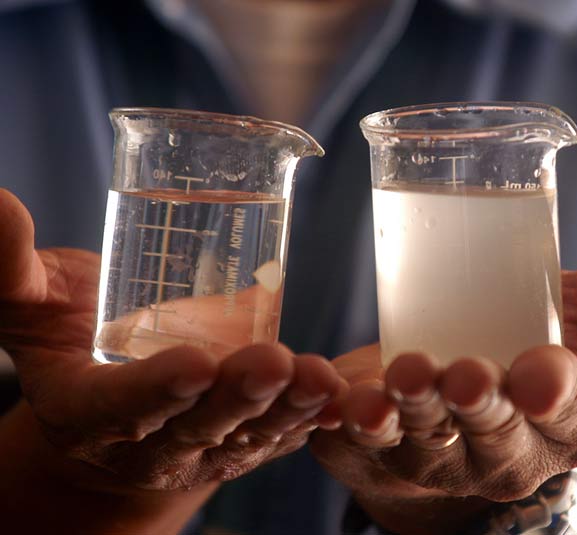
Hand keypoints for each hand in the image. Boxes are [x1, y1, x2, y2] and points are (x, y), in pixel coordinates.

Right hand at [0, 189, 342, 497]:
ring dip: (288, 407)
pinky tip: (336, 396)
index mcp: (92, 413)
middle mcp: (153, 440)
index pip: (121, 409)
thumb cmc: (73, 339)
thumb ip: (13, 267)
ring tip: (319, 378)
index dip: (155, 391)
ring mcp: (204, 443)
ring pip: (249, 431)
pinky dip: (309, 418)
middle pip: (198, 424)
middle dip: (237, 396)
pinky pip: (279, 432)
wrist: (116, 393)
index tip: (193, 363)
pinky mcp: (243, 435)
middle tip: (271, 362)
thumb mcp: (37, 308)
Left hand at [311, 201, 576, 533]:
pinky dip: (338, 419)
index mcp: (562, 419)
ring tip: (387, 391)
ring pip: (416, 441)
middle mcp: (500, 448)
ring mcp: (435, 452)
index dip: (555, 395)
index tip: (540, 374)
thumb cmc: (544, 350)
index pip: (566, 412)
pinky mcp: (378, 443)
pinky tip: (328, 396)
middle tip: (464, 372)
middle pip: (489, 433)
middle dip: (476, 405)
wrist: (473, 394)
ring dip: (402, 416)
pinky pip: (354, 441)